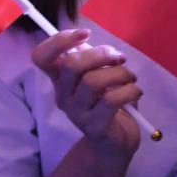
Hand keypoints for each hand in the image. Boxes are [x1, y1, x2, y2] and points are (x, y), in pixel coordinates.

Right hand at [30, 28, 141, 150]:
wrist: (114, 142)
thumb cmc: (107, 102)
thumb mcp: (99, 77)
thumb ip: (95, 61)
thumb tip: (105, 49)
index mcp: (59, 79)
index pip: (41, 57)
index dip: (59, 41)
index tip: (86, 34)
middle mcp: (62, 95)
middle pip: (71, 65)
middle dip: (100, 54)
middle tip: (119, 58)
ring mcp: (76, 113)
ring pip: (94, 81)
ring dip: (120, 73)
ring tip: (131, 78)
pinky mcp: (94, 126)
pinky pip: (112, 100)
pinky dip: (130, 90)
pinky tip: (135, 93)